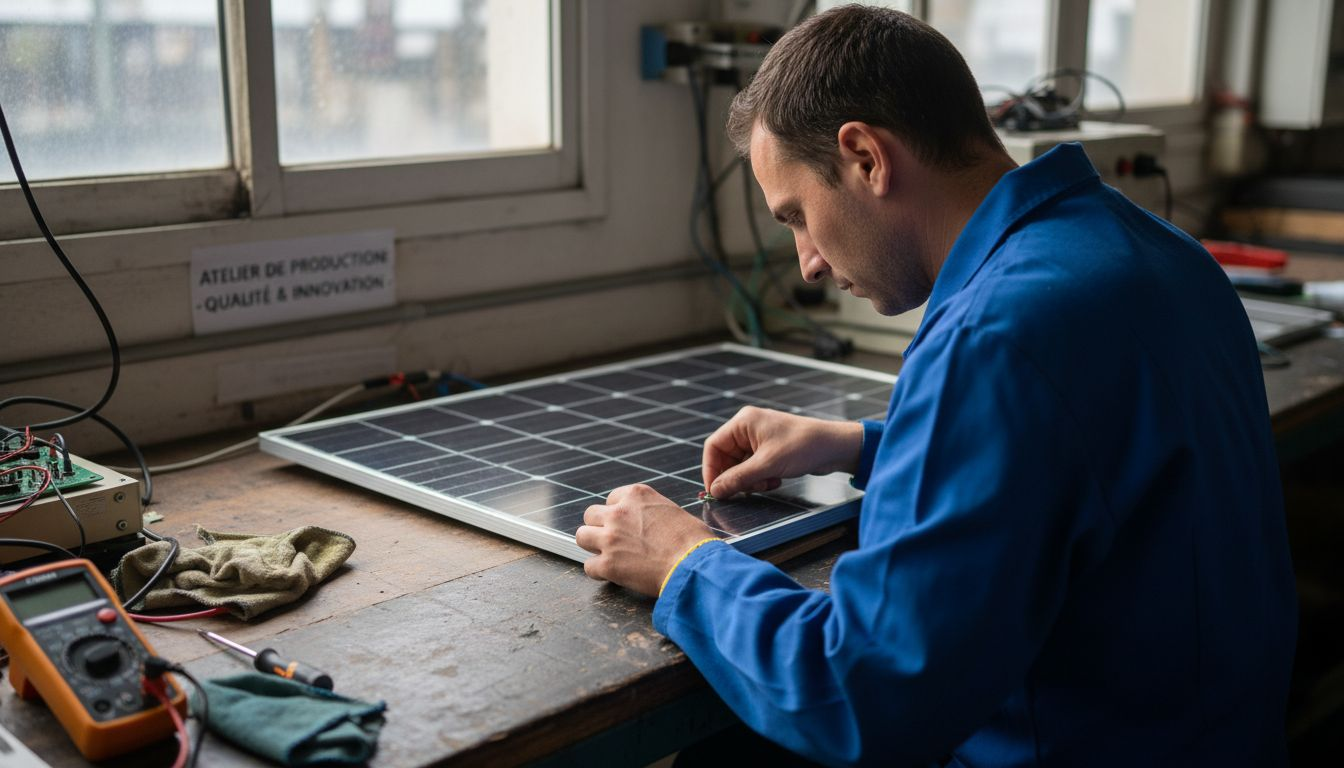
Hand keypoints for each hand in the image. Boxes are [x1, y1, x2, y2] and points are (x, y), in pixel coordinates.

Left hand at [576, 484, 716, 595]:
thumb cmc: (693, 540)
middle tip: (614, 540)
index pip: (612, 498)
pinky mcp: (608, 564)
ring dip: (593, 546)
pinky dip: (599, 571)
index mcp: (637, 496)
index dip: (618, 513)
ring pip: (582, 536)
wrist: (693, 564)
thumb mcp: (673, 511)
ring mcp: (610, 538)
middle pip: (591, 515)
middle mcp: (619, 513)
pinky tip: (612, 574)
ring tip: (608, 555)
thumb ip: (652, 513)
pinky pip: (589, 566)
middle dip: (600, 527)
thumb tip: (651, 524)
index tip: (625, 524)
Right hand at [702, 406, 863, 499]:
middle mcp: (748, 428)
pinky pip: (754, 468)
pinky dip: (760, 478)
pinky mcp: (770, 450)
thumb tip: (715, 491)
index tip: (714, 491)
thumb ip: (738, 478)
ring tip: (766, 484)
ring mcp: (759, 439)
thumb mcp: (767, 465)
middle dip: (736, 477)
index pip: (713, 447)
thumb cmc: (802, 447)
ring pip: (741, 466)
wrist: (834, 447)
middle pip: (726, 458)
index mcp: (743, 423)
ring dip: (750, 480)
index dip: (711, 470)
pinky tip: (775, 481)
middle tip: (746, 490)